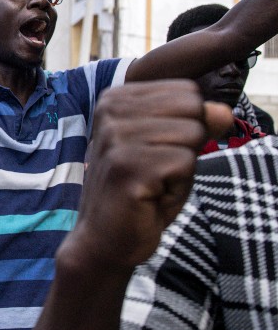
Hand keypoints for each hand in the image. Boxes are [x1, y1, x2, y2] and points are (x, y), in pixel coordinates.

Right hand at [66, 81, 232, 270]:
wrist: (104, 238)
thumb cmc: (139, 191)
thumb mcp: (171, 148)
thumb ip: (196, 123)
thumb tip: (224, 112)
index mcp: (115, 98)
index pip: (187, 91)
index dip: (186, 125)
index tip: (155, 151)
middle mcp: (109, 110)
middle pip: (193, 108)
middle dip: (188, 144)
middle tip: (157, 170)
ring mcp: (115, 137)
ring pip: (192, 133)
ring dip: (183, 168)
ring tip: (153, 184)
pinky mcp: (127, 165)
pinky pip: (185, 162)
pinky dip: (177, 186)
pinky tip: (150, 197)